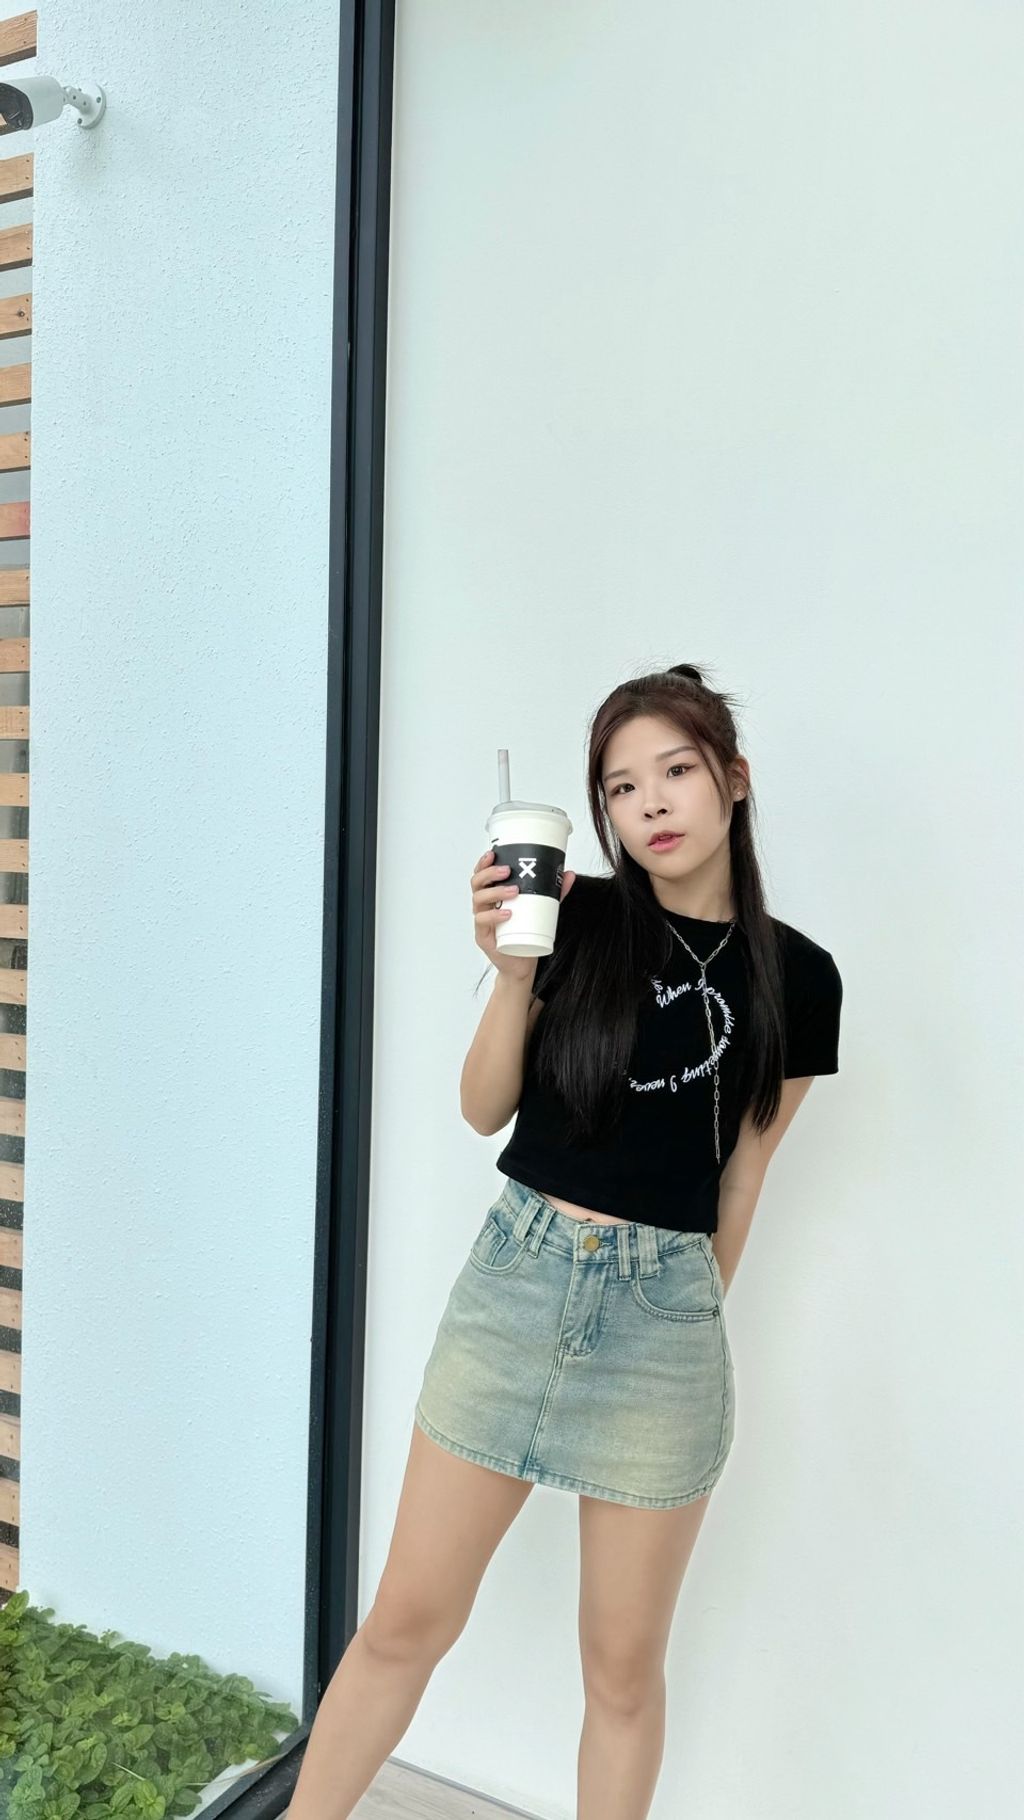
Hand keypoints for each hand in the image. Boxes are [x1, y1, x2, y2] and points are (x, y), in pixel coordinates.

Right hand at [471, 848, 575, 982]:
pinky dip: (494, 916)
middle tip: (507, 871)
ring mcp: (482, 922)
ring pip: (479, 901)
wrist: (522, 962)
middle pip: (477, 885)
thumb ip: (554, 892)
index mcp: (492, 896)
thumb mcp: (541, 910)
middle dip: (489, 874)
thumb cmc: (526, 933)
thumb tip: (568, 874)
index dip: (483, 864)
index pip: (481, 876)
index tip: (492, 853)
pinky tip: (507, 913)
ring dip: (495, 892)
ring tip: (514, 891)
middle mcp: (484, 907)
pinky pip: (482, 923)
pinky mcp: (484, 937)